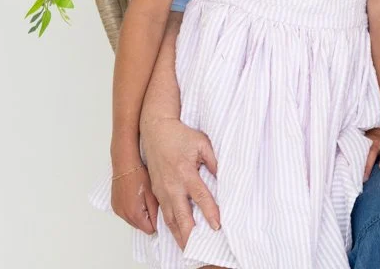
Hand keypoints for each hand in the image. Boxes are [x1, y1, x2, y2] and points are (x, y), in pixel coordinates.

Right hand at [110, 164, 158, 234]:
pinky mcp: (114, 206)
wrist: (125, 165)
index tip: (159, 214)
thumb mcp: (152, 195)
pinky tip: (136, 198)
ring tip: (143, 199)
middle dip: (148, 219)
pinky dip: (132, 210)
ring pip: (133, 221)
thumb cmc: (139, 176)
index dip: (156, 223)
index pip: (149, 230)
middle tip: (152, 204)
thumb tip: (159, 224)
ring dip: (140, 215)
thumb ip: (156, 212)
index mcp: (134, 214)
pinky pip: (126, 214)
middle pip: (141, 227)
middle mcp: (124, 215)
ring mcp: (118, 211)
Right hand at [139, 116, 220, 248]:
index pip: (200, 197)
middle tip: (198, 248)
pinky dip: (170, 226)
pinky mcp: (157, 191)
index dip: (210, 212)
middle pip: (181, 215)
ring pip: (170, 218)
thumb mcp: (202, 143)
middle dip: (190, 234)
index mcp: (185, 173)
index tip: (217, 226)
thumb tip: (225, 177)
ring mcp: (162, 190)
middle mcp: (172, 186)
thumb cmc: (179, 136)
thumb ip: (214, 161)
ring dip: (179, 234)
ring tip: (187, 248)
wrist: (155, 130)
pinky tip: (177, 234)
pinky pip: (163, 213)